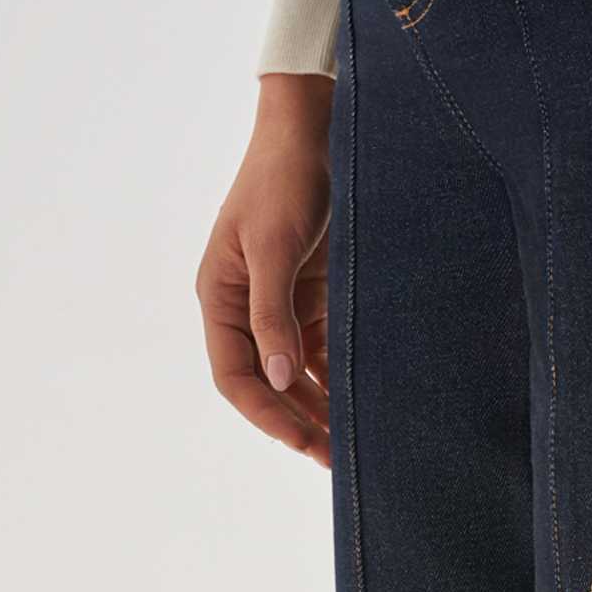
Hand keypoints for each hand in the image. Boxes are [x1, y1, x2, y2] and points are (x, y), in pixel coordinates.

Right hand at [196, 75, 334, 468]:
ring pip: (301, 375)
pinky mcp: (318, 296)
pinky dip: (344, 378)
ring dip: (324, 408)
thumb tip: (277, 378)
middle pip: (269, 385)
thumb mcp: (273, 247)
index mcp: (221, 297)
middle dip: (300, 422)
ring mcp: (284, 305)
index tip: (301, 443)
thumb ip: (273, 315)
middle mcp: (248, 309)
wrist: (317, 130)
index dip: (266, 415)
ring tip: (359, 443)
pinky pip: (328, 351)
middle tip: (338, 460)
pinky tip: (370, 403)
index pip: (235, 377)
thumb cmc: (283, 179)